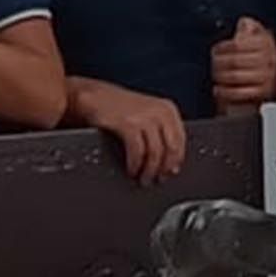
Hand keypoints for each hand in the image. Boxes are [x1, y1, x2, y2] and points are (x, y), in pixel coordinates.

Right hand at [68, 80, 190, 181]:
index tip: (170, 173)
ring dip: (149, 170)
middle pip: (171, 148)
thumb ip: (160, 133)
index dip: (176, 161)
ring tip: (143, 179)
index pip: (181, 140)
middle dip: (164, 169)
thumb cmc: (120, 109)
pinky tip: (132, 170)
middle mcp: (159, 111)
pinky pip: (137, 151)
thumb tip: (170, 163)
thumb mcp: (147, 115)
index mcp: (168, 109)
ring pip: (155, 152)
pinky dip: (135, 164)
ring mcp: (143, 116)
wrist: (94, 96)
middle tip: (157, 180)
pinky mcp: (127, 123)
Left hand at [208, 19, 275, 108]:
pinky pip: (239, 93)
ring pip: (235, 76)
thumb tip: (243, 23)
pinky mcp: (262, 92)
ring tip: (215, 74)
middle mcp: (267, 60)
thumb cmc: (264, 51)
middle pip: (234, 61)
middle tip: (213, 62)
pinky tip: (218, 89)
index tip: (216, 50)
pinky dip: (225, 92)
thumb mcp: (260, 34)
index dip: (222, 48)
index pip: (237, 45)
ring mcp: (265, 77)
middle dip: (218, 63)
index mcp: (265, 43)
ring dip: (220, 76)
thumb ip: (249, 26)